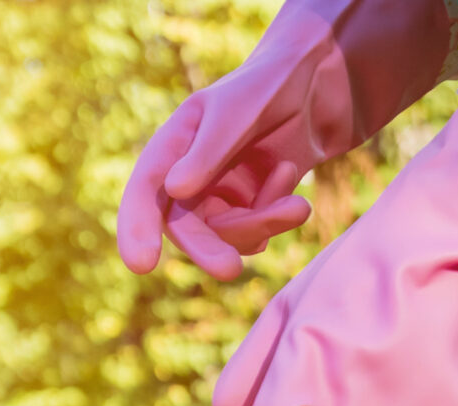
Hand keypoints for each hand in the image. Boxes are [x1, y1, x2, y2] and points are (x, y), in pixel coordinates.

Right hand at [116, 0, 451, 280]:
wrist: (320, 83)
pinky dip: (276, 220)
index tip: (142, 265)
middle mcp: (190, 176)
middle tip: (230, 270)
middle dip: (208, 248)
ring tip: (298, 205)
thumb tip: (174, 192)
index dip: (136, 228)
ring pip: (226, 237)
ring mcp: (221, 196)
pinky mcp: (251, 208)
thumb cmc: (272, 86)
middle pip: (185, 227)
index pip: (145, 192)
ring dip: (263, 225)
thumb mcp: (237, 112)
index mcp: (173, 147)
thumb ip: (207, 152)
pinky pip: (256, 235)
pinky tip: (293, 192)